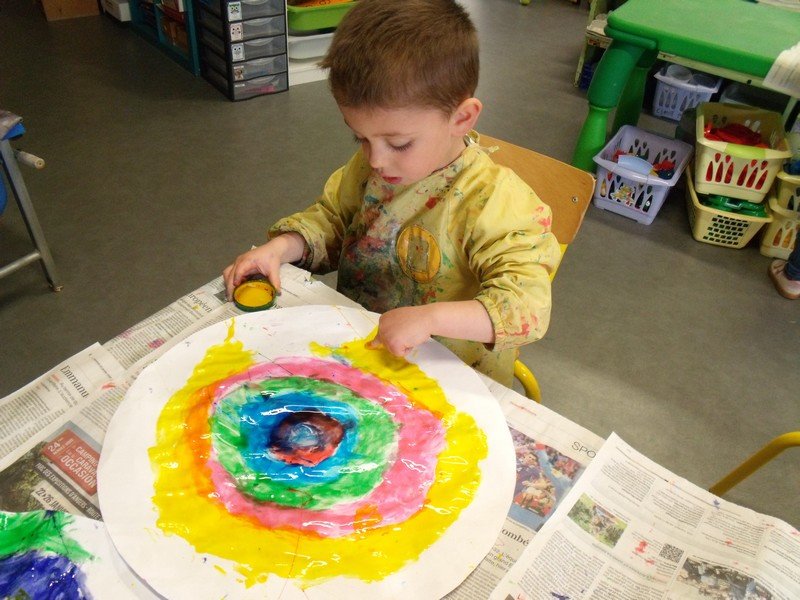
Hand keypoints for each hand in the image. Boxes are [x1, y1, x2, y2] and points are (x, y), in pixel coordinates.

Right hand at [222, 233, 304, 298]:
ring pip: (227, 273)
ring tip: (231, 295)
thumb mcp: (274, 269)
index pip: (239, 270)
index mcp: (247, 260)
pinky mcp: (239, 266)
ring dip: (228, 284)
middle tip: (231, 298)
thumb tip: (277, 292)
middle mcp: (240, 261)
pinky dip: (231, 282)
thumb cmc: (271, 257)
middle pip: (229, 273)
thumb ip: (275, 281)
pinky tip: (236, 290)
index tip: (236, 287)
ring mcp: (238, 263)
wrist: (272, 249)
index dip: (236, 278)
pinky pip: (231, 274)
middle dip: (229, 286)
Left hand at [368, 300, 493, 356]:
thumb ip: (390, 333)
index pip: (384, 339)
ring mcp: (388, 332)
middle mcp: (383, 323)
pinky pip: (399, 355)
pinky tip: (416, 339)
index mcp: (385, 318)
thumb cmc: (424, 320)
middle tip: (414, 335)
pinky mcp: (394, 340)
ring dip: (406, 348)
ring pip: (394, 352)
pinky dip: (408, 351)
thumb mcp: (404, 324)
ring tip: (416, 336)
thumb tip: (368, 346)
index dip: (399, 339)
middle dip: (402, 344)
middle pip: (388, 347)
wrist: (434, 317)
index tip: (410, 333)